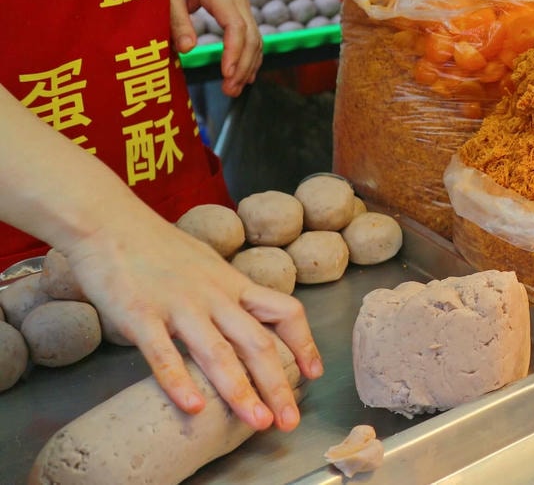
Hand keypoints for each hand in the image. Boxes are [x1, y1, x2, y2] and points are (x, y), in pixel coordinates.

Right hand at [59, 214, 323, 431]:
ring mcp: (179, 306)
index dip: (304, 343)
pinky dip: (179, 382)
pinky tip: (194, 408)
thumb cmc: (157, 246)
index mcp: (233, 284)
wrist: (110, 221)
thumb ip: (226, 293)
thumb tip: (243, 320)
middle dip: (278, 386)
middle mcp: (214, 297)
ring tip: (258, 421)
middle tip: (290, 420)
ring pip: (218, 353)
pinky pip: (163, 353)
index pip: (285, 311)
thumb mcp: (207, 265)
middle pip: (258, 343)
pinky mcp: (141, 315)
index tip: (314, 373)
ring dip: (241, 391)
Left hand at [164, 0, 262, 96]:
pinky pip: (251, 34)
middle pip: (251, 36)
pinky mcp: (237, 8)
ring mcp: (240, 2)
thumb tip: (189, 49)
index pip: (237, 28)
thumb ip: (177, 20)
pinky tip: (244, 74)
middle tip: (229, 91)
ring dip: (248, 64)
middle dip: (243, 66)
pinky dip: (250, 55)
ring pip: (255, 37)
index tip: (226, 75)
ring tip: (234, 89)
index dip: (234, 53)